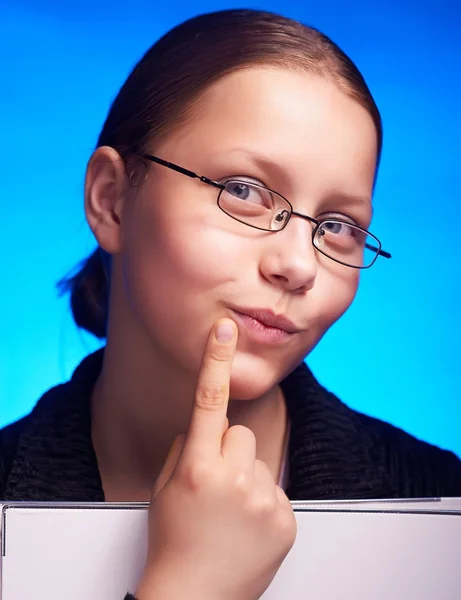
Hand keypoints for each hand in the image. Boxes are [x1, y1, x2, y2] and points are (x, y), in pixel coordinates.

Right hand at [136, 318, 296, 599]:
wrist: (196, 599)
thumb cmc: (173, 544)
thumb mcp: (165, 490)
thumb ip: (186, 449)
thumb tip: (207, 428)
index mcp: (197, 468)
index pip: (208, 400)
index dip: (216, 359)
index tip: (225, 328)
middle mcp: (233, 479)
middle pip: (239, 433)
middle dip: (226, 450)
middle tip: (214, 486)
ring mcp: (264, 499)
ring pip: (258, 459)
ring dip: (245, 476)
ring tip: (230, 512)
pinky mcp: (286, 518)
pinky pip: (275, 487)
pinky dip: (262, 501)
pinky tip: (247, 526)